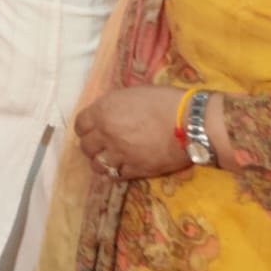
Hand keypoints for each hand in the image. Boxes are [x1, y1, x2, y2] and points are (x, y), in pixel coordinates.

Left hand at [74, 85, 189, 180]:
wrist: (190, 123)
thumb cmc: (164, 101)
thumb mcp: (132, 94)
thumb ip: (114, 106)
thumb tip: (108, 112)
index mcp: (103, 111)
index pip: (80, 124)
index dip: (85, 128)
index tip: (90, 130)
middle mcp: (107, 134)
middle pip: (86, 146)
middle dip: (91, 146)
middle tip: (100, 145)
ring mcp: (120, 154)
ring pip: (97, 165)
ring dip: (100, 162)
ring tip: (107, 160)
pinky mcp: (136, 170)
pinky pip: (116, 176)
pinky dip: (115, 173)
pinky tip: (119, 170)